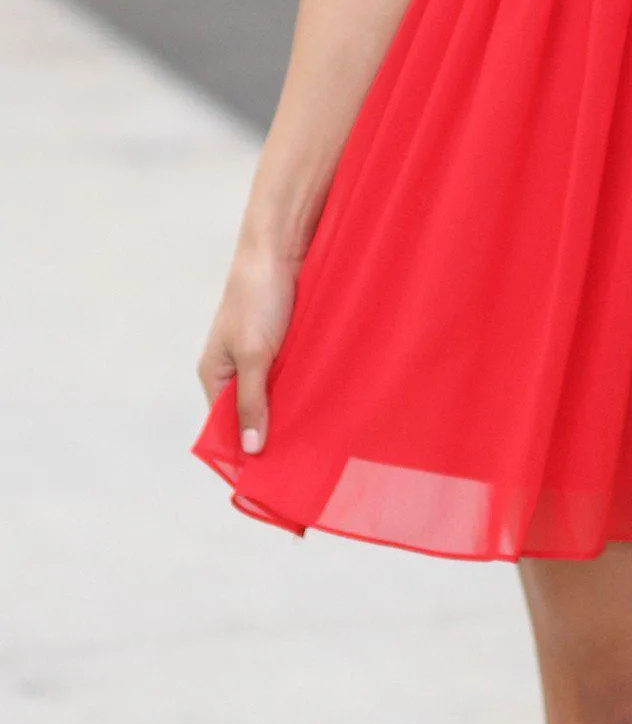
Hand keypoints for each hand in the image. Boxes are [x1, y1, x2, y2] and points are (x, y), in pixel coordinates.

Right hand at [196, 239, 302, 455]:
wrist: (282, 247)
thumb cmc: (258, 297)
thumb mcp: (253, 354)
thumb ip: (253, 400)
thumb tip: (250, 449)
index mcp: (214, 373)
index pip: (224, 426)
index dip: (244, 449)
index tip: (269, 475)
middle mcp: (235, 368)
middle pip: (252, 413)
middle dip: (271, 432)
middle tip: (300, 461)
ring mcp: (262, 356)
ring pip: (276, 395)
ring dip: (292, 410)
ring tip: (315, 438)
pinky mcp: (287, 343)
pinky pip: (294, 375)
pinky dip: (305, 388)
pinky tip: (324, 404)